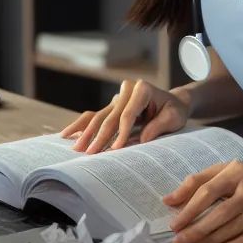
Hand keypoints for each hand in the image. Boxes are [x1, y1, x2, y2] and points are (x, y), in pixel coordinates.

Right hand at [60, 79, 190, 153]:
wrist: (174, 102)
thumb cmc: (175, 110)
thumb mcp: (174, 117)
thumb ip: (158, 126)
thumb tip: (140, 140)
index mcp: (142, 89)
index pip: (127, 113)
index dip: (121, 132)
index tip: (116, 149)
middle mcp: (126, 90)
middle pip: (110, 116)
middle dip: (99, 136)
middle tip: (89, 153)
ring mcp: (117, 98)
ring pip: (98, 116)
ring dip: (86, 133)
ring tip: (76, 148)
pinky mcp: (112, 107)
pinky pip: (95, 116)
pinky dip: (81, 126)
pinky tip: (67, 135)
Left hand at [163, 155, 242, 242]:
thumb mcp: (228, 170)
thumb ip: (198, 182)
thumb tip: (168, 200)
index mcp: (237, 171)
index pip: (207, 191)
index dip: (189, 209)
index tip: (174, 224)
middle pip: (220, 213)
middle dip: (196, 230)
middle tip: (178, 242)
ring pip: (233, 228)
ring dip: (210, 240)